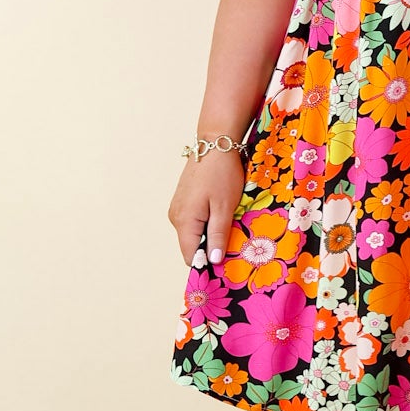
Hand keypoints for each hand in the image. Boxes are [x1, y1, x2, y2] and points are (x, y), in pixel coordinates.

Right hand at [167, 149, 243, 267]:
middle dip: (210, 250)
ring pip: (193, 235)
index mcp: (184, 221)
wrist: (215, 144)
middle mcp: (176, 218)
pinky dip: (206, 225)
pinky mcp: (182, 202)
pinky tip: (220, 217)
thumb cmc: (222, 174)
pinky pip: (193, 223)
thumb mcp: (225, 207)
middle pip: (191, 247)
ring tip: (229, 228)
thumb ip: (218, 236)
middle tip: (233, 245)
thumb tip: (213, 261)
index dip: (207, 265)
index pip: (191, 257)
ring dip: (209, 237)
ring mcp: (177, 209)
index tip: (226, 266)